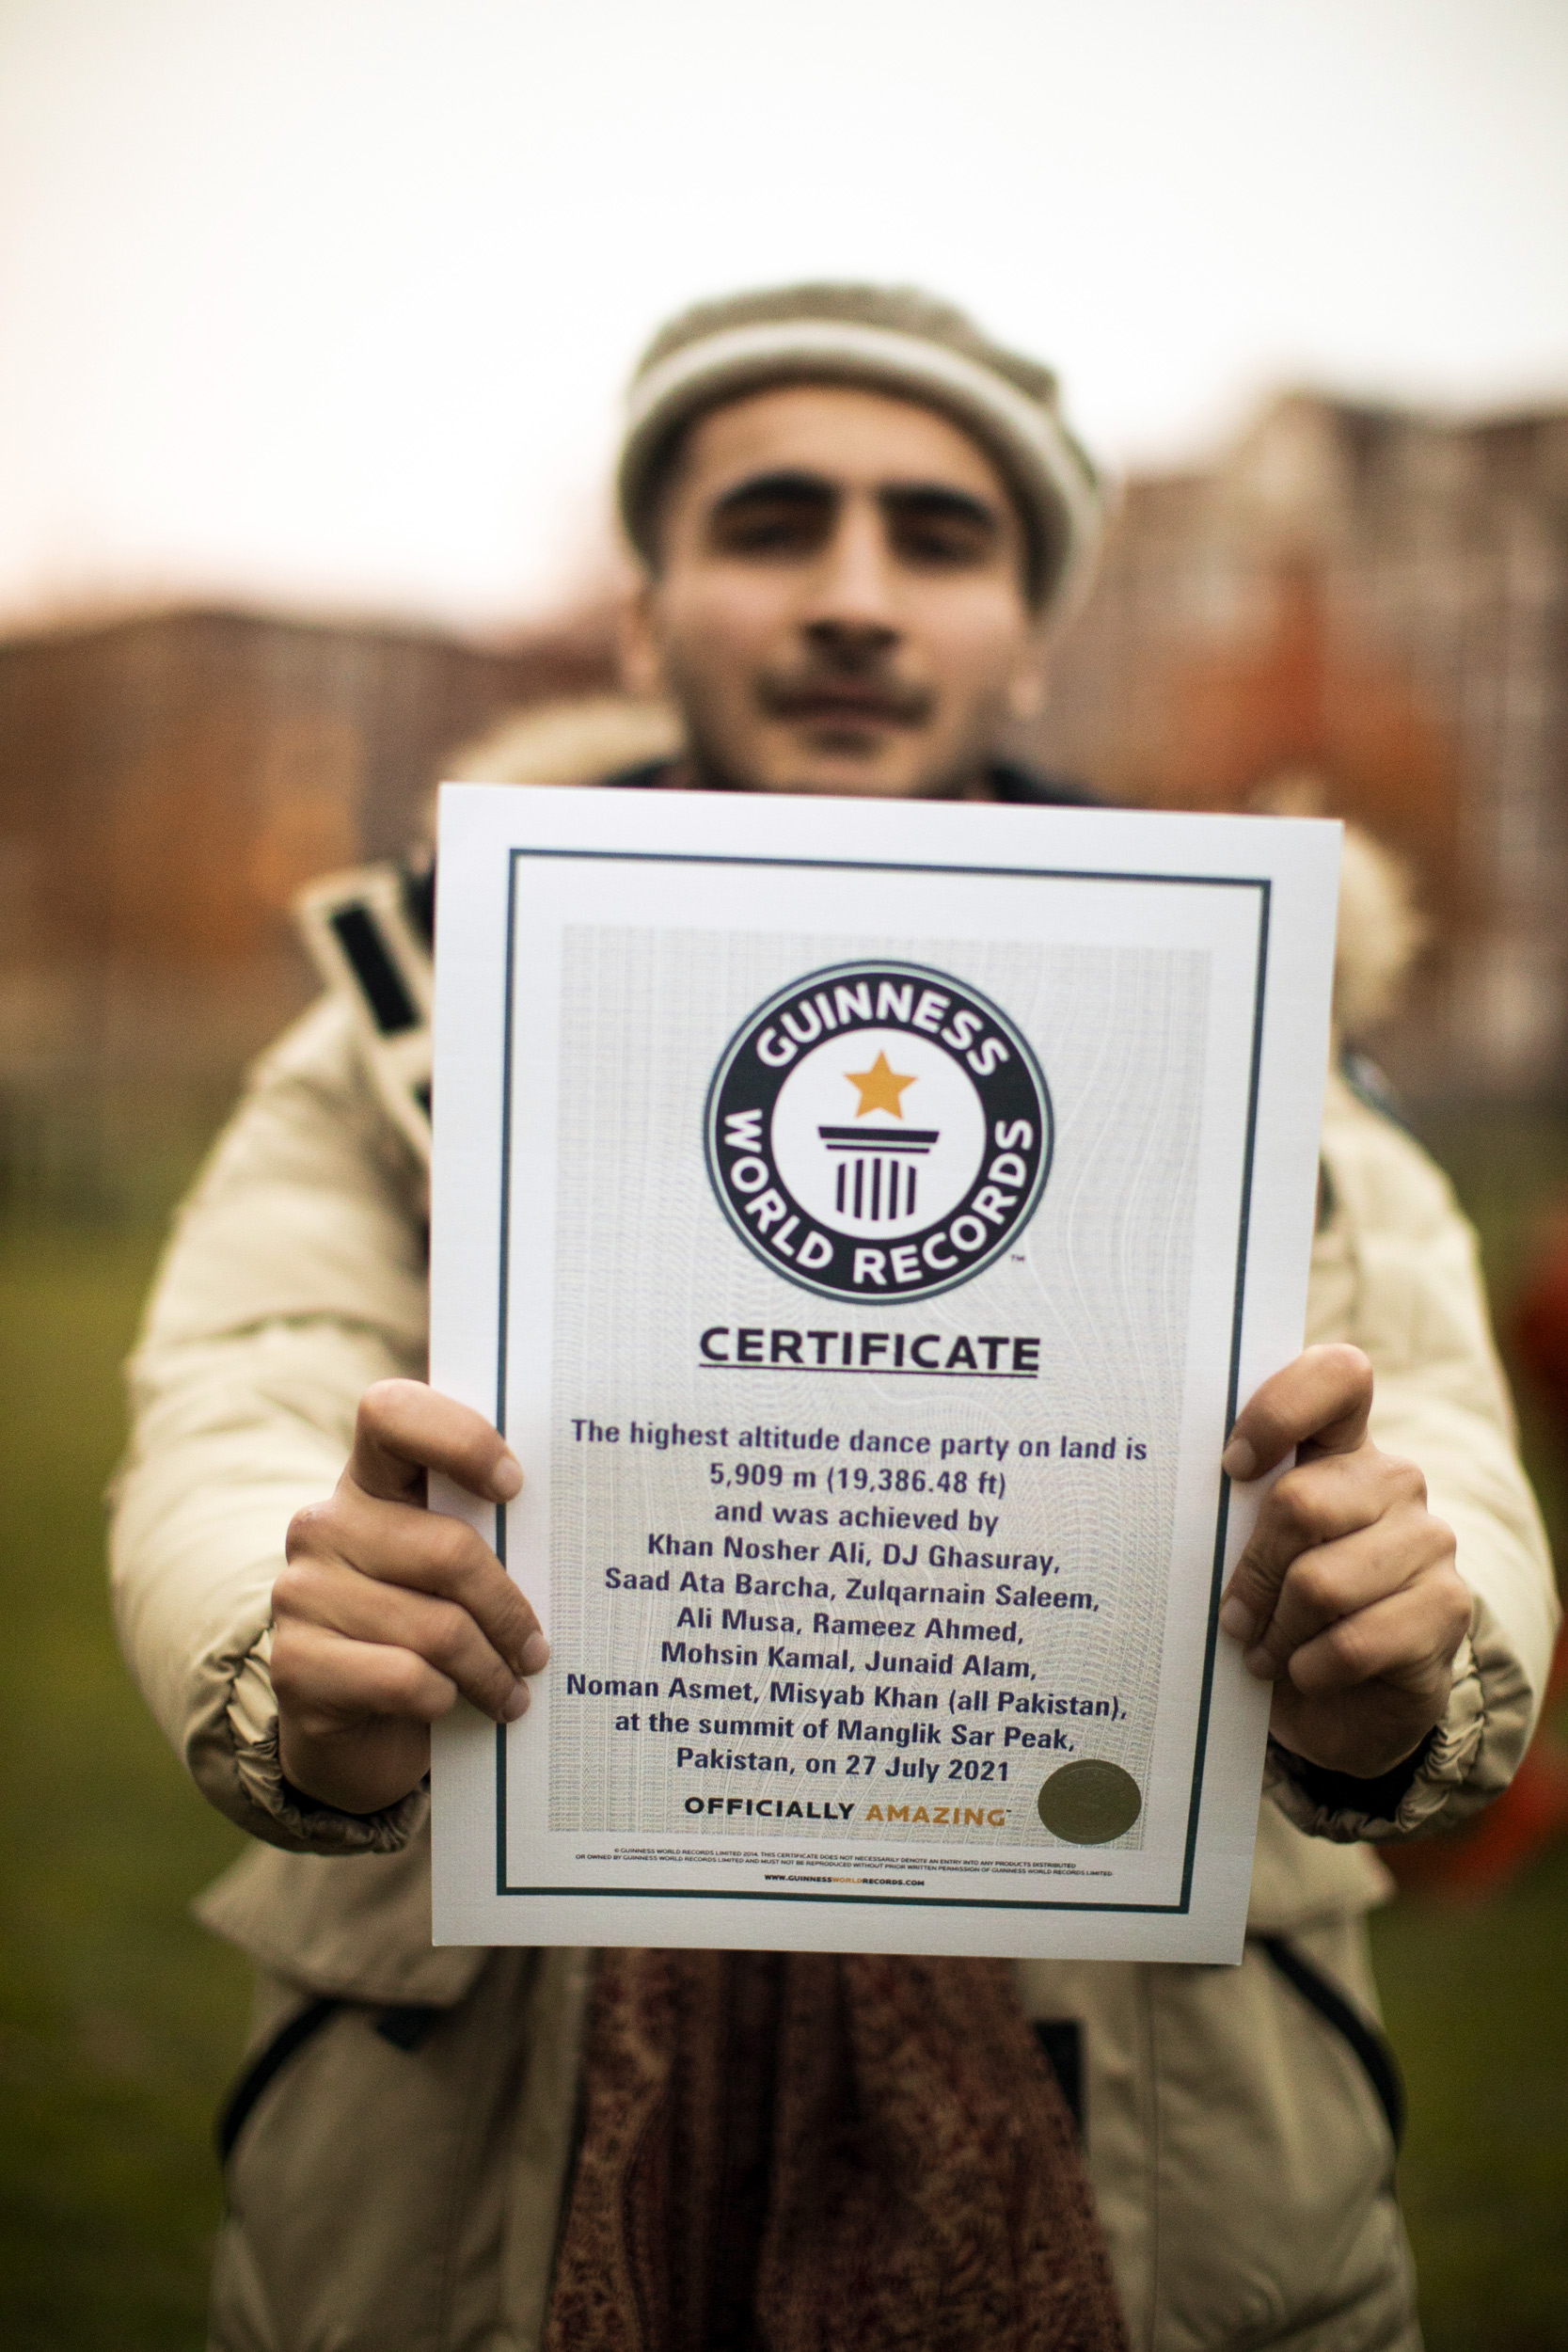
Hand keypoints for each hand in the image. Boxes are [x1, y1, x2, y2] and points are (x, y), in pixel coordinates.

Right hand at [272, 1380, 544, 1813]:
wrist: (355, 1732)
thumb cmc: (427, 1635)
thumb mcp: (455, 1577)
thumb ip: (489, 1538)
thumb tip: (575, 1529)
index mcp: (369, 1481)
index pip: (392, 1413)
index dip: (459, 1438)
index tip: (513, 1486)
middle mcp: (324, 1524)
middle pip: (449, 1549)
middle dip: (509, 1610)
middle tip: (539, 1651)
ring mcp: (301, 1592)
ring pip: (436, 1628)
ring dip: (490, 1670)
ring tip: (512, 1691)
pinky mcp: (294, 1664)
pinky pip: (403, 1677)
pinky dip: (444, 1699)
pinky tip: (450, 1706)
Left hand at [1218, 1344, 1469, 1779]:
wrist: (1339, 1702)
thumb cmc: (1275, 1609)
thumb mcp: (1242, 1552)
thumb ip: (1225, 1513)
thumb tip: (1167, 1502)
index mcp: (1340, 1445)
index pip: (1337, 1376)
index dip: (1279, 1410)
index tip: (1232, 1467)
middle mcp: (1394, 1480)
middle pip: (1300, 1502)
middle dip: (1251, 1572)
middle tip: (1232, 1616)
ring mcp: (1429, 1540)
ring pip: (1321, 1582)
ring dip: (1276, 1630)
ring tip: (1263, 1652)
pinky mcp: (1447, 1608)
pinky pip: (1353, 1640)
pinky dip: (1309, 1668)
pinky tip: (1303, 1672)